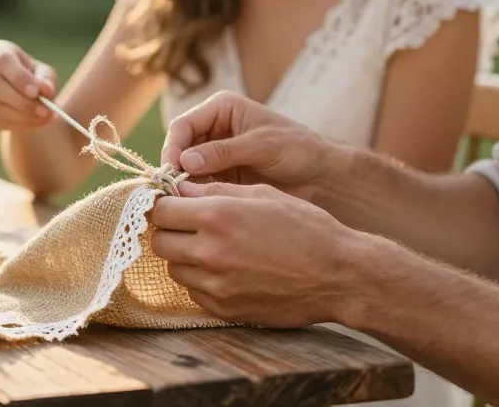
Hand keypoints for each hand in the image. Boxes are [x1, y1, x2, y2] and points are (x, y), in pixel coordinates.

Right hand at [0, 40, 57, 131]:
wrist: (23, 97)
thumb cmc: (34, 78)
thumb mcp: (45, 74)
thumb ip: (46, 80)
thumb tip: (45, 89)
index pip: (3, 60)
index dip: (19, 77)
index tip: (35, 92)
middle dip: (22, 102)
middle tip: (44, 110)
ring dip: (21, 116)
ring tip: (42, 117)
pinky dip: (15, 125)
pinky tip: (30, 121)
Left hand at [148, 181, 366, 326]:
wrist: (338, 275)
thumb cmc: (305, 227)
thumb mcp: (262, 194)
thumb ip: (215, 190)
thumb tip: (180, 188)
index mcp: (217, 216)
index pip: (160, 211)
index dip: (163, 205)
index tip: (171, 204)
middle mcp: (210, 252)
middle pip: (159, 242)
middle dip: (169, 231)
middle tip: (188, 225)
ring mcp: (216, 285)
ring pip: (174, 269)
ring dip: (184, 257)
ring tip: (211, 247)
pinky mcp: (224, 309)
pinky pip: (193, 292)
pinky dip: (200, 281)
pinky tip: (225, 269)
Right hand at [161, 91, 353, 201]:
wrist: (323, 176)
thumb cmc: (299, 149)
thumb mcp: (263, 145)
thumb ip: (224, 152)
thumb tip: (185, 162)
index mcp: (222, 109)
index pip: (183, 125)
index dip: (173, 147)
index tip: (172, 171)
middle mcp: (213, 130)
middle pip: (179, 148)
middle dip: (174, 169)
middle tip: (172, 192)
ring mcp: (215, 155)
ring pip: (185, 170)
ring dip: (182, 185)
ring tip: (184, 203)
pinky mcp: (221, 177)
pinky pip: (199, 186)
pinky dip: (195, 196)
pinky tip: (198, 209)